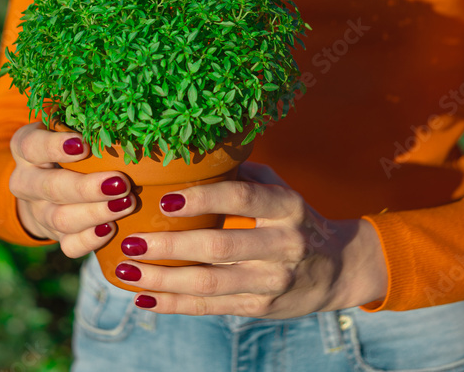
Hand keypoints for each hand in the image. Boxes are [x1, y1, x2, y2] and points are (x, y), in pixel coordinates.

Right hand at [8, 122, 134, 257]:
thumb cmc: (67, 144)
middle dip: (87, 188)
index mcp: (25, 149)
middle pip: (51, 187)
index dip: (56, 147)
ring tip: (127, 203)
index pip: (32, 146)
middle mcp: (26, 182)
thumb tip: (121, 119)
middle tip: (121, 182)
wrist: (45, 185)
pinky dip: (90, 240)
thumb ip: (83, 122)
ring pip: (60, 219)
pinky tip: (111, 229)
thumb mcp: (66, 126)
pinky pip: (68, 245)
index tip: (83, 145)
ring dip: (96, 213)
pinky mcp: (54, 235)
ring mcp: (38, 212)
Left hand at [112, 161, 388, 317]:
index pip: (242, 198)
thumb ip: (245, 174)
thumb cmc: (293, 220)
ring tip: (127, 271)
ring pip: (210, 284)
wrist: (337, 269)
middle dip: (170, 246)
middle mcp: (283, 244)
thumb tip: (193, 155)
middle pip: (220, 247)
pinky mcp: (261, 307)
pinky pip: (211, 307)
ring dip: (164, 279)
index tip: (164, 199)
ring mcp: (272, 280)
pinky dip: (174, 304)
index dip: (203, 198)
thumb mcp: (281, 191)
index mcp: (286, 207)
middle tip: (132, 241)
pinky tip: (144, 297)